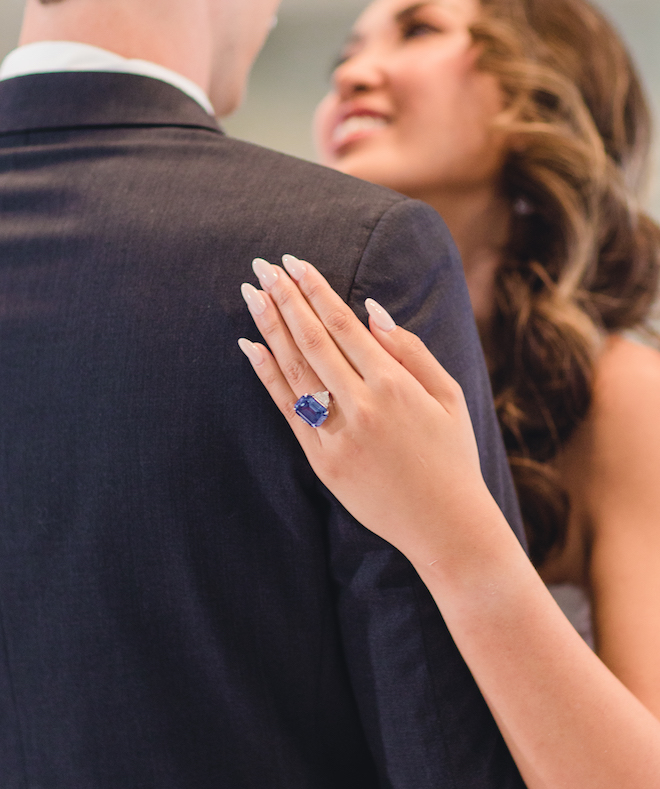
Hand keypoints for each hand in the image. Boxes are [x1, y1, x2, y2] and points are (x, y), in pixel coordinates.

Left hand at [238, 256, 494, 564]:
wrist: (445, 525)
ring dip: (269, 328)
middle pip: (312, 339)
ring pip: (294, 369)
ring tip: (251, 293)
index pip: (343, 324)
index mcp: (395, 384)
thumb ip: (411, 351)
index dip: (315, 290)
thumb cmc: (452, 456)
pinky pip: (288, 410)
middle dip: (284, 298)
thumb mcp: (449, 396)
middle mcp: (361, 406)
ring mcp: (337, 436)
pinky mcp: (322, 462)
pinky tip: (249, 347)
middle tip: (262, 266)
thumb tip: (372, 311)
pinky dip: (267, 376)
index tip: (294, 262)